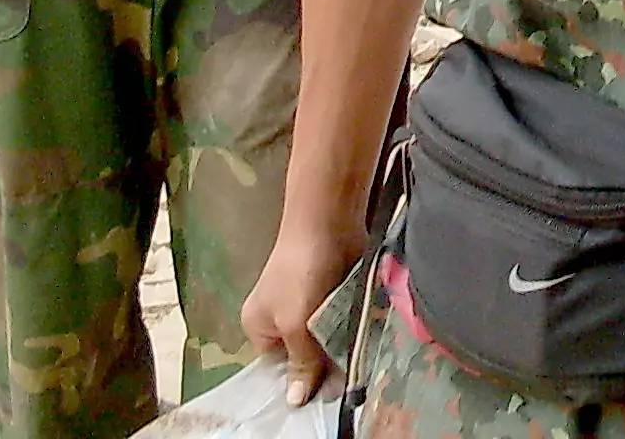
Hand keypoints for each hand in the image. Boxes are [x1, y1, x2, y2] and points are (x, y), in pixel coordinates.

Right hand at [241, 217, 368, 407]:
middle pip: (304, 355)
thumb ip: (299, 361)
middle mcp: (280, 318)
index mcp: (259, 327)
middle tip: (346, 381)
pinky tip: (366, 341)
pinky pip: (341, 322)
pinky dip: (351, 329)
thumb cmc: (300, 274)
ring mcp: (308, 305)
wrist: (328, 222)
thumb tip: (294, 402)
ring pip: (326, 340)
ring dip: (342, 348)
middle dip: (324, 365)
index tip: (324, 397)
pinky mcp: (332, 294)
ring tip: (360, 364)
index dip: (299, 382)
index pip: (278, 368)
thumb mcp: (294, 323)